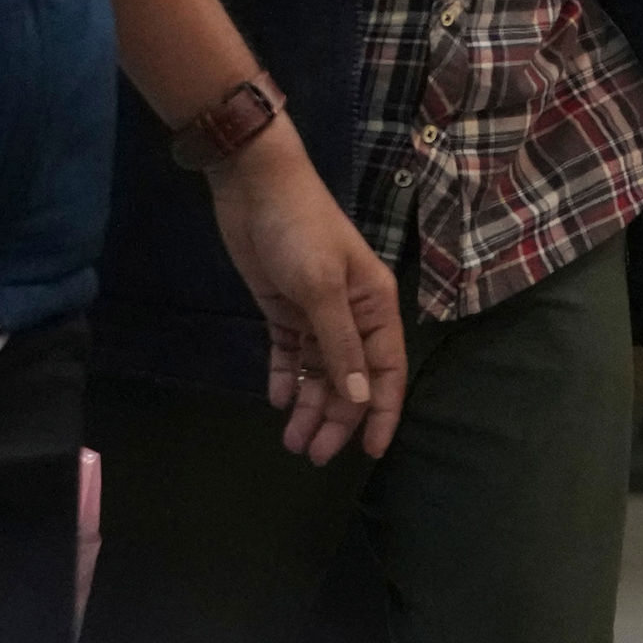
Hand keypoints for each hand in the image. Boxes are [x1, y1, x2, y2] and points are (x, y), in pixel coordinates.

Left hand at [208, 124, 408, 462]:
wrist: (255, 187)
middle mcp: (351, 314)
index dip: (382, 412)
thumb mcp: (322, 288)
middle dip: (335, 418)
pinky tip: (279, 401)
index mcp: (375, 306)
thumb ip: (341, 346)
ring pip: (319, 374)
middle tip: (312, 455)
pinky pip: (290, 356)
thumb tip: (361, 397)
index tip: (369, 453)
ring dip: (309, 407)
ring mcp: (316, 314)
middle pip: (350, 379)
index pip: (386, 370)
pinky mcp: (284, 310)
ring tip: (292, 442)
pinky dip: (287, 379)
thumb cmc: (300, 231)